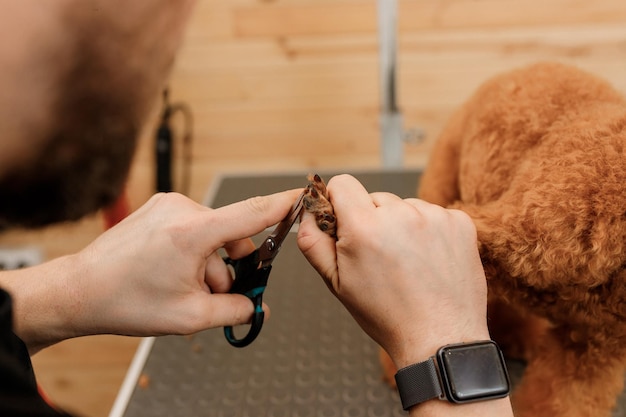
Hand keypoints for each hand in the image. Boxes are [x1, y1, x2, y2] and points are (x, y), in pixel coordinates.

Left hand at [3, 189, 301, 352]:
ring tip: (186, 287)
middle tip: (215, 293)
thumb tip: (256, 307)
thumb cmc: (127, 301)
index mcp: (192, 232)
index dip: (283, 205)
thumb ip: (233, 310)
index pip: (252, 212)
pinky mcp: (160, 208)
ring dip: (211, 262)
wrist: (80, 290)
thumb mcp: (189, 316)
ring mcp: (169, 205)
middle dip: (231, 266)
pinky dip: (196, 251)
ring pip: (213, 234)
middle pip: (233, 234)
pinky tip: (175, 272)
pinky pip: (195, 228)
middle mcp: (182, 209)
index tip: (304, 195)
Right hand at [297, 175, 489, 367]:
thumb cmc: (387, 315)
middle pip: (375, 198)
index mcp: (365, 227)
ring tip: (408, 263)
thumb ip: (313, 242)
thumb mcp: (337, 283)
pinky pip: (433, 214)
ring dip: (402, 226)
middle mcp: (401, 214)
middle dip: (372, 220)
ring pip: (405, 207)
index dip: (338, 202)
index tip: (344, 222)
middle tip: (380, 256)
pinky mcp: (459, 222)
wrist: (439, 337)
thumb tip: (306, 213)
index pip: (342, 183)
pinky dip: (429, 231)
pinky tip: (428, 260)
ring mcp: (434, 216)